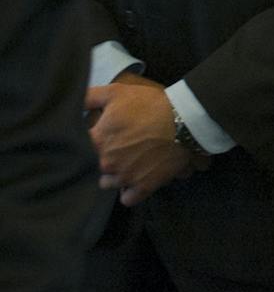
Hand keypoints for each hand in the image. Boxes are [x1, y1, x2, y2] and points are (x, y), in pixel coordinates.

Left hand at [85, 78, 195, 206]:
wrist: (185, 120)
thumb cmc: (150, 105)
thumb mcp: (117, 92)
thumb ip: (88, 97)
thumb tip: (70, 102)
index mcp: (97, 141)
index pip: (78, 148)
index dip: (88, 143)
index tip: (98, 138)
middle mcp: (106, 163)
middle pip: (93, 168)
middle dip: (102, 159)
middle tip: (116, 148)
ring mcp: (125, 177)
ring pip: (107, 184)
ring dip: (114, 176)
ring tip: (126, 164)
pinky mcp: (144, 186)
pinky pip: (128, 199)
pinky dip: (130, 192)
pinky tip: (135, 180)